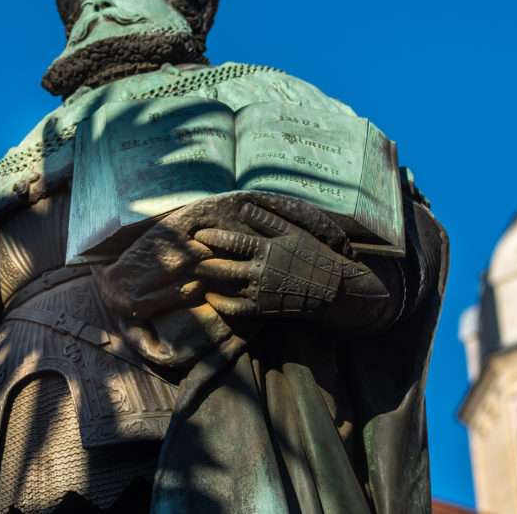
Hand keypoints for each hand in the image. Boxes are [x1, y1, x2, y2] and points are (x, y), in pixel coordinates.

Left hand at [96, 191, 352, 320]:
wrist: (333, 291)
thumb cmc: (313, 255)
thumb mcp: (294, 232)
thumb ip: (268, 220)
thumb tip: (244, 207)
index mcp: (268, 249)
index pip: (233, 242)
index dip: (212, 237)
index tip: (197, 233)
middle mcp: (261, 272)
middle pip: (222, 267)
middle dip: (201, 261)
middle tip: (184, 255)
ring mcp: (260, 292)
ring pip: (225, 287)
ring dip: (206, 280)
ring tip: (190, 272)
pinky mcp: (262, 309)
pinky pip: (234, 309)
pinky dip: (219, 303)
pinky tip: (210, 295)